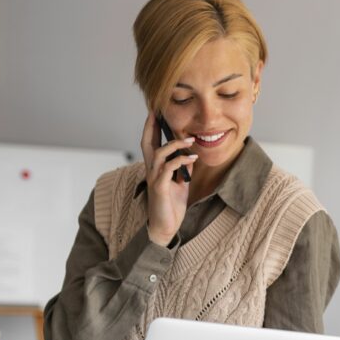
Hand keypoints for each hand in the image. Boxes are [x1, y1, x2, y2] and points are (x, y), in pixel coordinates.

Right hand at [140, 114, 197, 245]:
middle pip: (146, 142)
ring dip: (176, 144)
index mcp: (155, 168)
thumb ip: (182, 169)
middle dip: (152, 126)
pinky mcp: (160, 187)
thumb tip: (191, 156)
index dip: (151, 127)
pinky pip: (169, 168)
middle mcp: (151, 170)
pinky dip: (181, 160)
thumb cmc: (171, 205)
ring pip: (160, 153)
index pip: (150, 143)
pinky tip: (193, 158)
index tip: (156, 112)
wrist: (166, 227)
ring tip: (191, 140)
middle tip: (159, 112)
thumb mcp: (180, 183)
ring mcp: (154, 178)